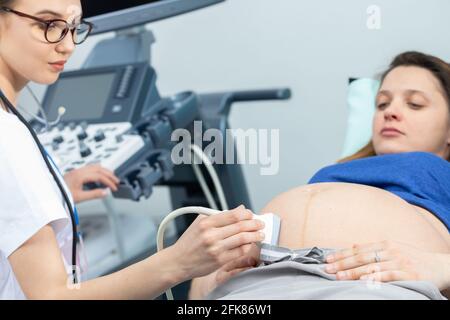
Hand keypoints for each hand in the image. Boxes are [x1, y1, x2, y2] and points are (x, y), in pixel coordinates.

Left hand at [63, 164, 119, 203]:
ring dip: (104, 171)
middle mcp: (78, 171)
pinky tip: (100, 176)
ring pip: (94, 166)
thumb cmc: (61, 196)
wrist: (49, 195)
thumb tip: (105, 192)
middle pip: (98, 168)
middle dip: (109, 174)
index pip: (99, 176)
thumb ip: (94, 194)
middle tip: (116, 181)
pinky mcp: (75, 173)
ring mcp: (76, 171)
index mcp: (80, 176)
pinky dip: (98, 171)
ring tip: (111, 177)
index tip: (114, 188)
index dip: (108, 182)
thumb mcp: (79, 198)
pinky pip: (90, 168)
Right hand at [172, 205, 264, 279]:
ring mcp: (216, 248)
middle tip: (260, 224)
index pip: (233, 215)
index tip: (251, 214)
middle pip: (240, 226)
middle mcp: (211, 235)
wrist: (177, 262)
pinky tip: (250, 245)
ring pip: (242, 239)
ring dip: (254, 236)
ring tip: (260, 234)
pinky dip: (247, 247)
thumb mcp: (199, 223)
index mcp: (206, 223)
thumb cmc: (189, 242)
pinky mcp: (219, 261)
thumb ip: (218, 215)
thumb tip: (239, 209)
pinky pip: (239, 252)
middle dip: (254, 224)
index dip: (246, 214)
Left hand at [324, 240, 448, 289]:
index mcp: (386, 244)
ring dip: (353, 272)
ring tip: (339, 277)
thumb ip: (374, 248)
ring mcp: (400, 262)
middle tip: (327, 269)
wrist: (441, 266)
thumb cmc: (413, 258)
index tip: (327, 258)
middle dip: (342, 263)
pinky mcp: (409, 274)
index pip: (358, 249)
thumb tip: (352, 245)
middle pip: (361, 257)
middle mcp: (391, 251)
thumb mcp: (394, 248)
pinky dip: (374, 278)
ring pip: (371, 267)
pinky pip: (388, 276)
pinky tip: (363, 281)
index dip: (342, 254)